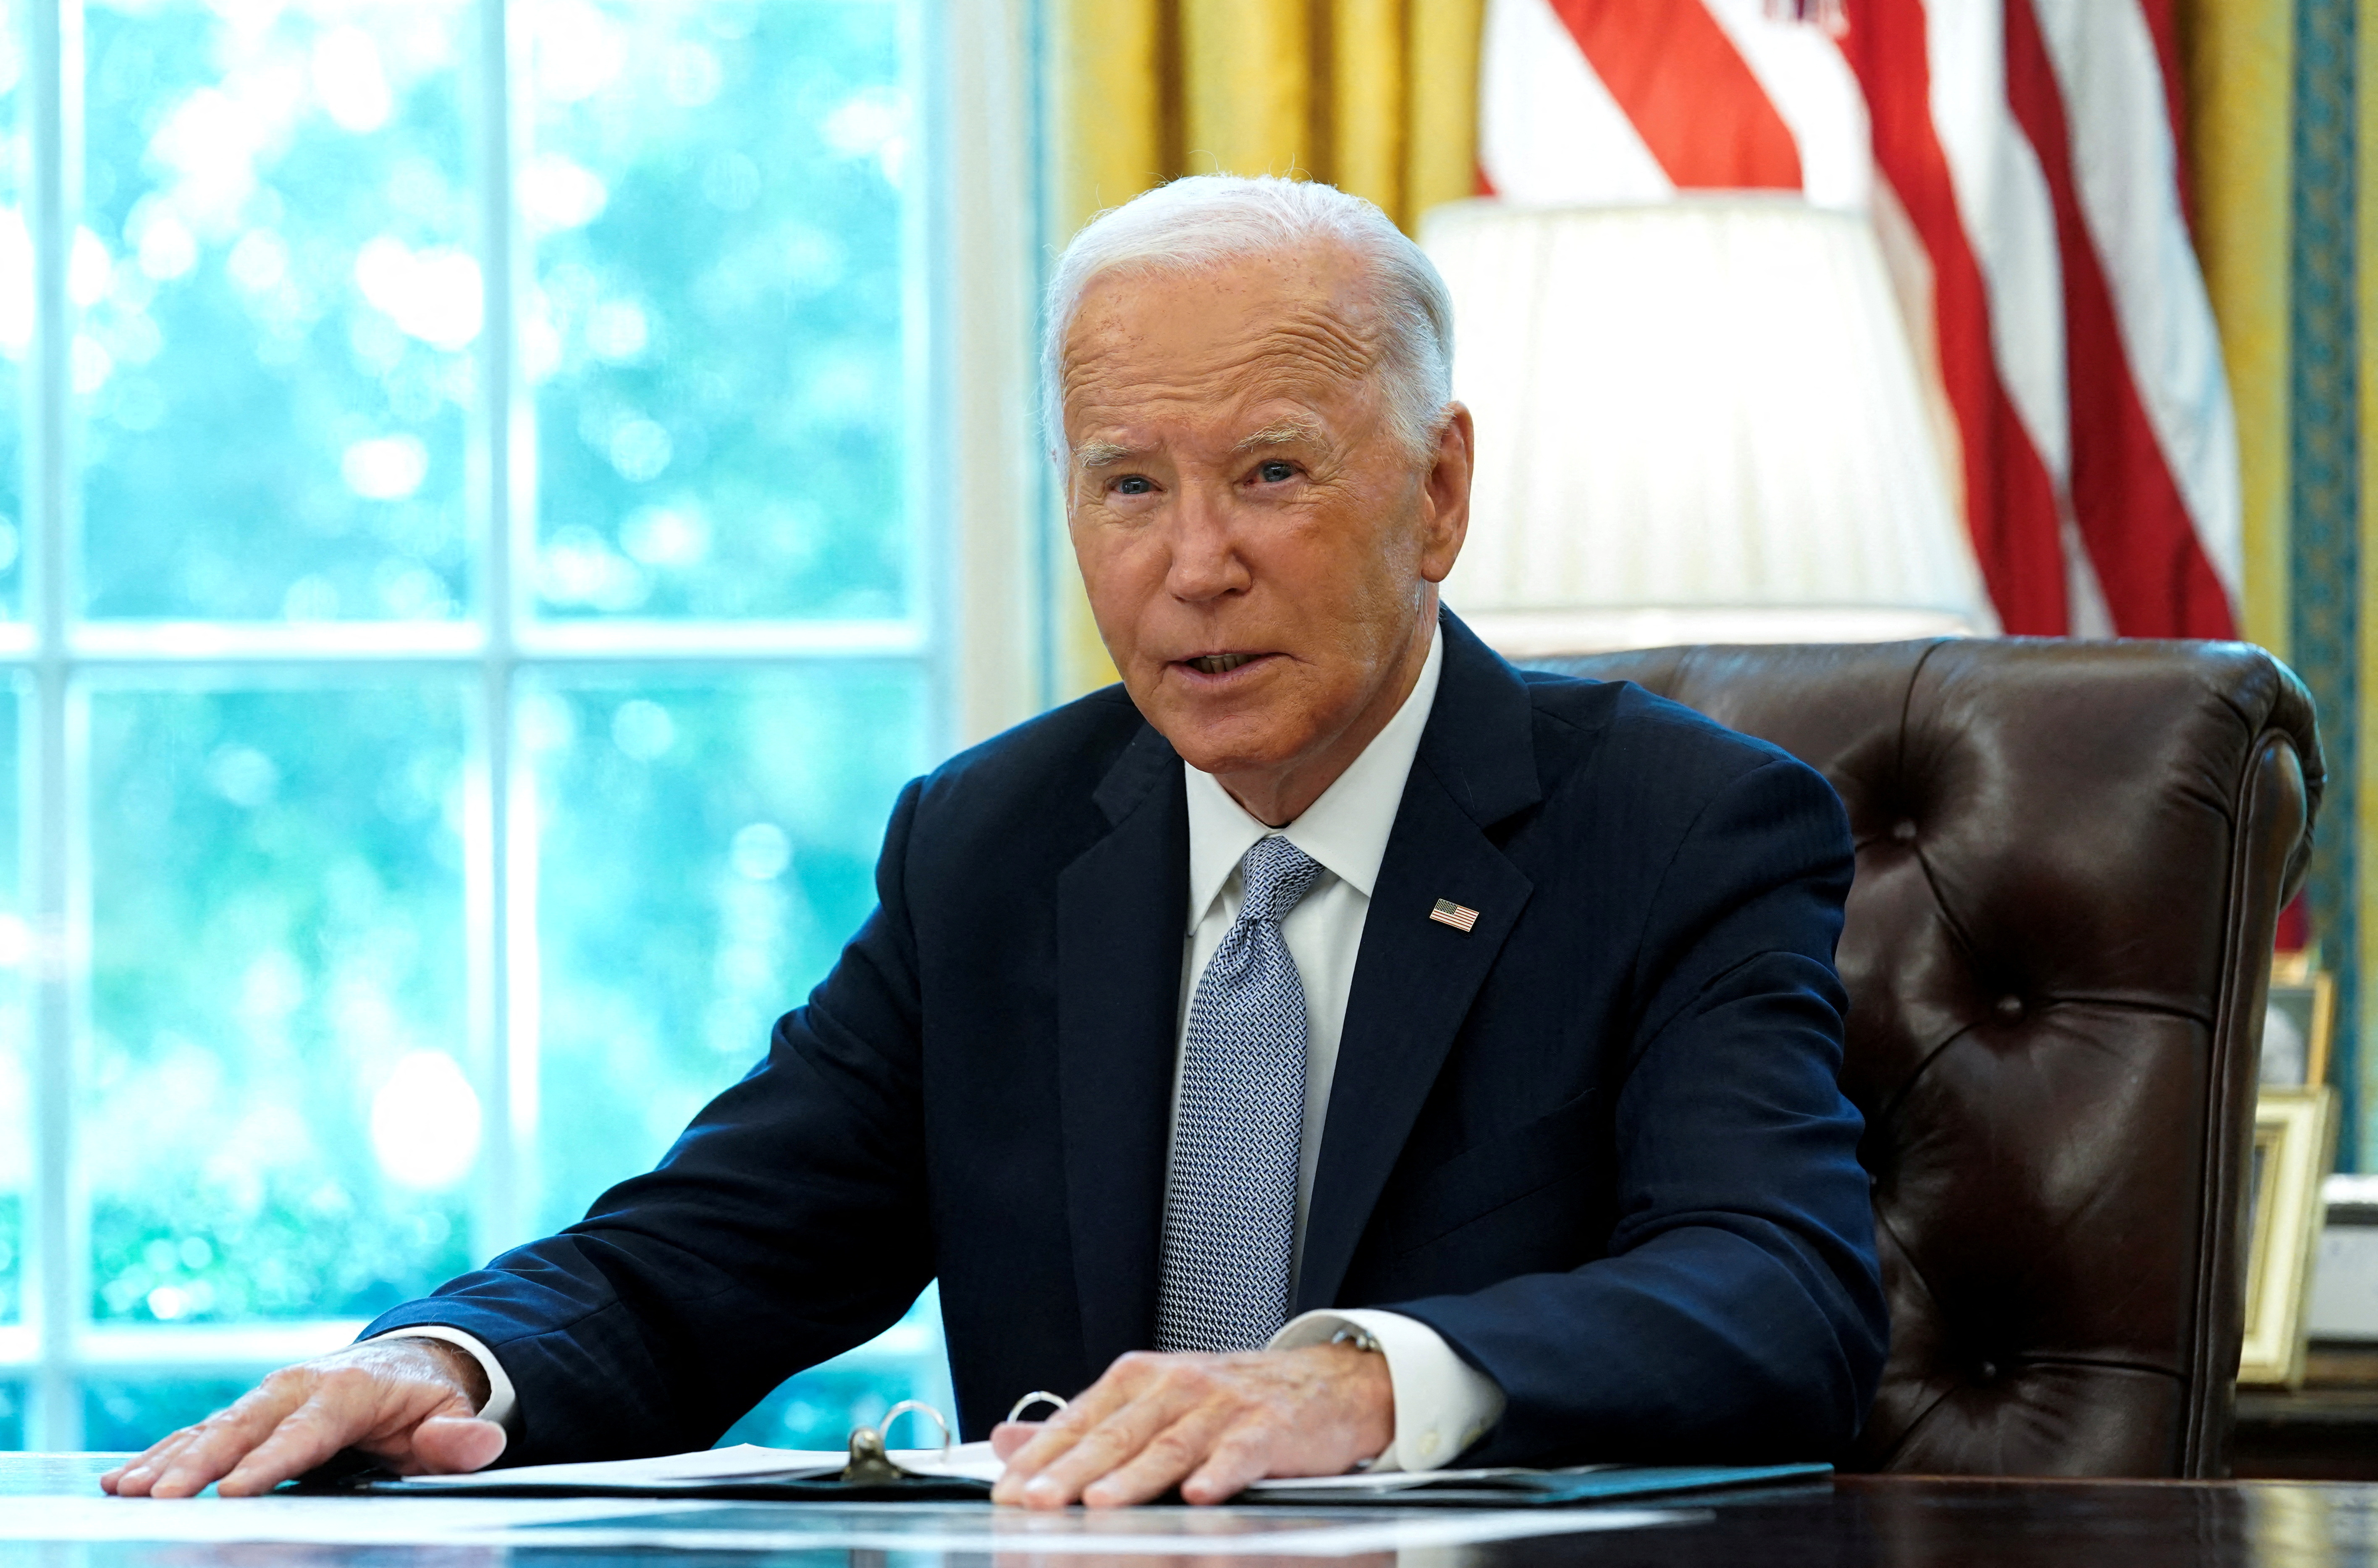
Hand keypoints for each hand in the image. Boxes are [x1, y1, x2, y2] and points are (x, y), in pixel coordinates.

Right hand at [99, 1338, 505, 1498]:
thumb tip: (483, 1444)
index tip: (235, 1492)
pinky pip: (198, 1434)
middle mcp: (297, 1388)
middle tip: (160, 1498)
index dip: (271, 1462)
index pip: (305, 1432)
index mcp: (347, 1391)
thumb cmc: (426, 1398)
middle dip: (199, 1464)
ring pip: (210, 1431)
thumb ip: (459, 1436)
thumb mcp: (452, 1413)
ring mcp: (266, 1398)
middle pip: (242, 1429)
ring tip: (127, 1491)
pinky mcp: (247, 1412)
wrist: (408, 1360)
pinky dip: (160, 1454)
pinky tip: (122, 1480)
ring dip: (167, 1461)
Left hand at [987, 1342, 1390, 1508]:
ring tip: (1100, 1504)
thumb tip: (1006, 1441)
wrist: (1323, 1382)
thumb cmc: (1229, 1398)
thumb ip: (1081, 1425)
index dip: (1041, 1457)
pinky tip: (1199, 1493)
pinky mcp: (1268, 1427)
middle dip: (1072, 1471)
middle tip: (1036, 1500)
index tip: (1007, 1491)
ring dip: (1133, 1477)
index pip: (1080, 1419)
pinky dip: (1219, 1473)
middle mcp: (1176, 1385)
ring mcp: (1223, 1405)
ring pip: (1170, 1444)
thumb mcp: (1150, 1401)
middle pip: (1116, 1434)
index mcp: (1140, 1379)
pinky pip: (1240, 1452)